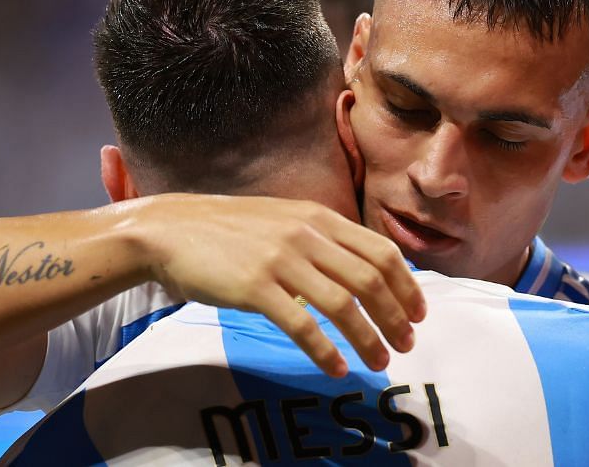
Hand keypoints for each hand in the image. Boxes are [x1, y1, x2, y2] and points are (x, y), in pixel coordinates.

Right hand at [134, 194, 425, 377]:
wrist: (170, 230)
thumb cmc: (228, 230)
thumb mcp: (284, 220)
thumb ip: (321, 239)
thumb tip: (360, 270)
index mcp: (318, 218)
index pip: (381, 251)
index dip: (407, 285)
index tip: (418, 313)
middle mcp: (306, 235)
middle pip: (371, 279)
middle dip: (396, 317)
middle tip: (406, 344)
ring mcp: (281, 260)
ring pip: (343, 305)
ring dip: (369, 339)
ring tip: (380, 363)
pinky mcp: (254, 288)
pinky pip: (302, 325)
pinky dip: (325, 351)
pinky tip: (336, 369)